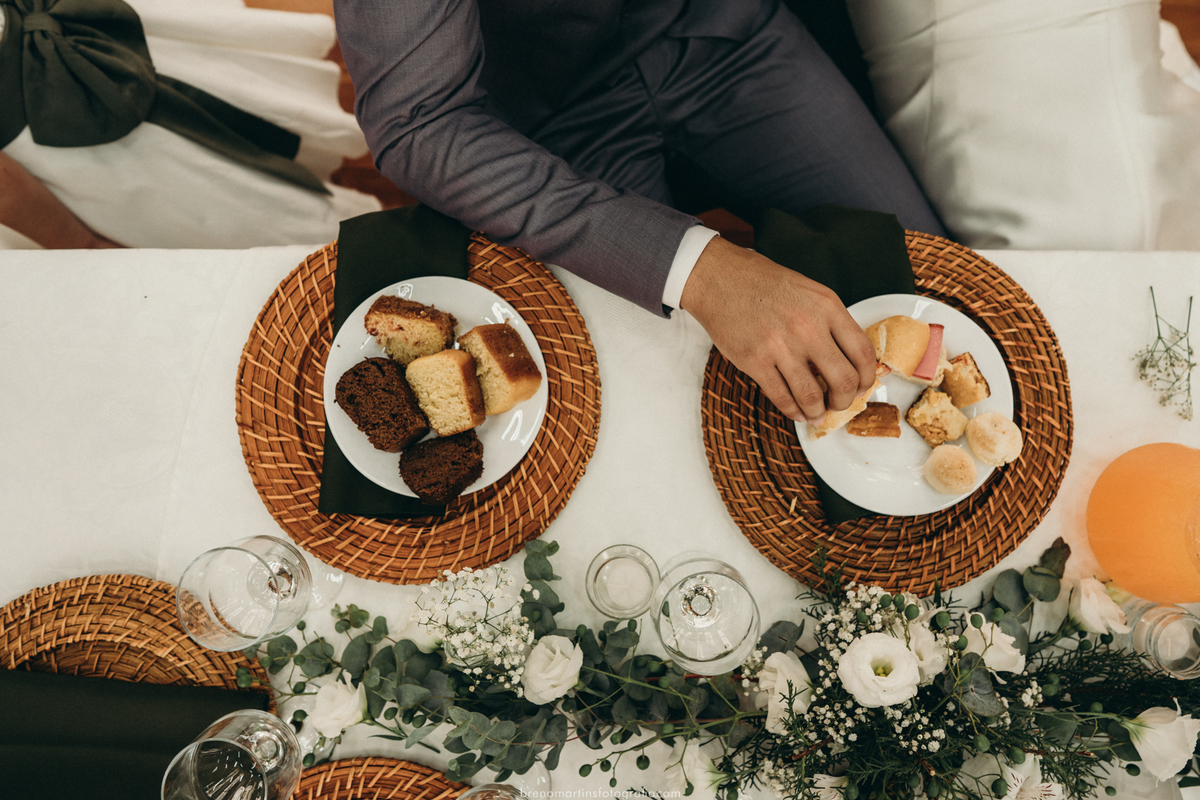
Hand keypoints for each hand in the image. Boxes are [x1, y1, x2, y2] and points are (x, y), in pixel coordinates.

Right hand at [679, 235, 875, 423]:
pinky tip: (795, 410)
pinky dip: (792, 411)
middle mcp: (807, 327)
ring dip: (817, 412)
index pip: (863, 353)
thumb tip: (847, 359)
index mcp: (827, 307)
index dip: (867, 378)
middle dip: (844, 401)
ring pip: (812, 396)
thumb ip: (830, 322)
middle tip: (838, 403)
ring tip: (816, 413)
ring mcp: (779, 345)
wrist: (719, 277)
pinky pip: (782, 397)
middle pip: (844, 380)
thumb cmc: (762, 283)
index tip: (861, 387)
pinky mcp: (754, 361)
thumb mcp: (809, 292)